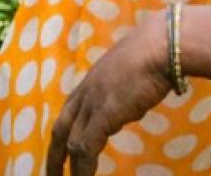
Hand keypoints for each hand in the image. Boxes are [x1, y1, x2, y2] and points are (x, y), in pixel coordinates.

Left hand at [46, 10, 174, 174]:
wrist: (160, 47)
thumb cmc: (153, 54)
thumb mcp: (131, 73)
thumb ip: (124, 90)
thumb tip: (131, 103)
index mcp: (91, 83)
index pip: (69, 113)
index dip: (64, 133)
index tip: (62, 150)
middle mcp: (85, 93)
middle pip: (60, 128)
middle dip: (54, 155)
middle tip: (51, 174)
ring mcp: (92, 104)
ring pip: (70, 142)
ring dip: (68, 168)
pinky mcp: (103, 115)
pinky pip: (85, 148)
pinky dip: (83, 168)